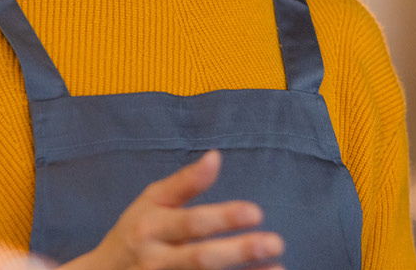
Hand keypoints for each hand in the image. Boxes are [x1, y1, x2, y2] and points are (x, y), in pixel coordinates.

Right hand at [64, 150, 284, 269]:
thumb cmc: (135, 231)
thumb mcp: (151, 201)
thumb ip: (185, 182)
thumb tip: (216, 156)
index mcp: (152, 228)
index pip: (190, 223)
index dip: (223, 218)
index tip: (257, 212)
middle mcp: (157, 261)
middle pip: (200, 259)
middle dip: (239, 252)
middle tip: (276, 241)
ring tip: (279, 266)